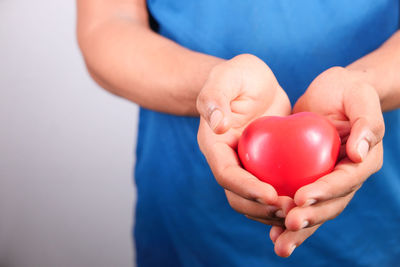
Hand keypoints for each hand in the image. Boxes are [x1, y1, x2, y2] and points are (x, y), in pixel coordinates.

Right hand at [197, 54, 292, 225]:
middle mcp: (228, 160)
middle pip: (238, 196)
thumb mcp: (226, 77)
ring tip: (300, 211)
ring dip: (273, 211)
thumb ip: (215, 97)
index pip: (226, 174)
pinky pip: (273, 188)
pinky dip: (285, 199)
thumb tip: (218, 125)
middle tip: (291, 209)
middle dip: (262, 208)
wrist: (253, 82)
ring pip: (254, 200)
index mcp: (215, 145)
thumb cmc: (237, 75)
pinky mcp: (264, 165)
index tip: (271, 195)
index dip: (246, 189)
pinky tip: (306, 201)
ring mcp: (246, 165)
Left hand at [270, 67, 384, 256]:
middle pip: (331, 204)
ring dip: (298, 229)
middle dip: (310, 218)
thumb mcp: (359, 96)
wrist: (330, 93)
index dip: (325, 192)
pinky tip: (271, 232)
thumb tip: (360, 155)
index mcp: (362, 161)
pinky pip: (299, 202)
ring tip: (278, 244)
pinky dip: (286, 218)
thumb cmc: (347, 90)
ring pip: (315, 210)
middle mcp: (346, 175)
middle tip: (287, 225)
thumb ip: (366, 123)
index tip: (300, 198)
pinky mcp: (309, 179)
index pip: (345, 181)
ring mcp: (327, 180)